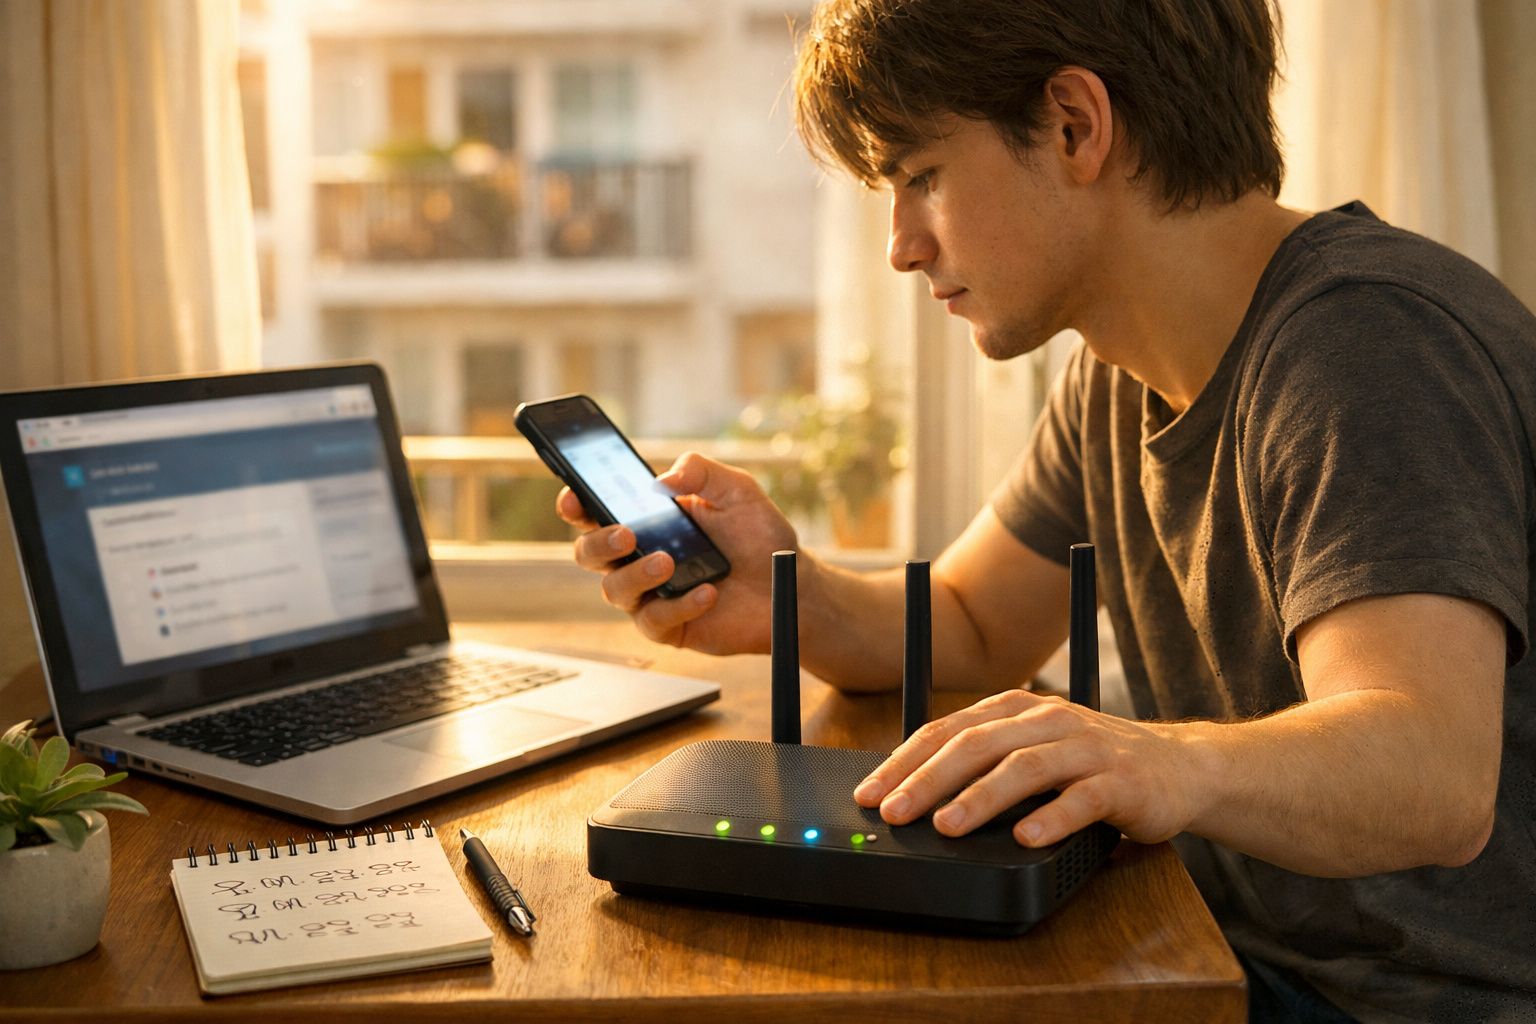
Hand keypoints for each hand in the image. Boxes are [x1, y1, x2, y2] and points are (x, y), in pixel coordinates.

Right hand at [557, 452, 798, 655]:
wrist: (790, 584)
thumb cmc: (759, 535)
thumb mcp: (737, 491)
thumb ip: (701, 471)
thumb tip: (661, 479)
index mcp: (646, 519)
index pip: (595, 510)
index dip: (575, 504)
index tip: (575, 497)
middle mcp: (639, 556)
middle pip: (589, 553)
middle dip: (599, 543)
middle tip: (628, 535)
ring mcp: (650, 594)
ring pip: (614, 591)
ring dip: (636, 575)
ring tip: (668, 564)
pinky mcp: (669, 626)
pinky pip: (653, 622)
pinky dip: (678, 606)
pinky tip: (707, 592)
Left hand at [851, 689, 1208, 847]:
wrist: (1181, 767)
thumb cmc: (1093, 764)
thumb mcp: (1033, 749)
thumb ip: (984, 761)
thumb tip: (912, 793)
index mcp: (1017, 710)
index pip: (948, 730)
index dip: (905, 761)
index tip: (871, 792)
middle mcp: (1048, 721)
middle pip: (977, 745)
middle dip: (928, 779)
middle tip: (894, 811)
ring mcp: (1087, 749)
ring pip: (1024, 767)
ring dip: (980, 797)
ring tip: (946, 825)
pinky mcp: (1122, 782)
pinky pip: (1083, 800)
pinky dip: (1051, 818)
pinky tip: (1024, 838)